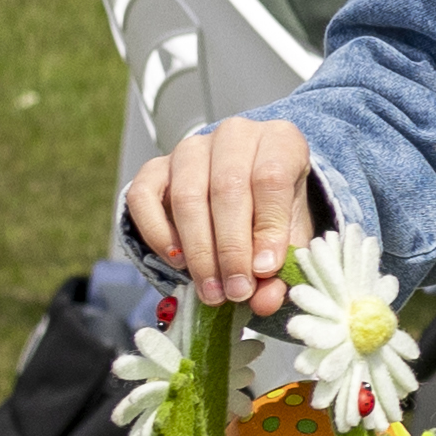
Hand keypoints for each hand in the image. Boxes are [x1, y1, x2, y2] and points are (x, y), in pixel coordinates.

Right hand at [123, 116, 320, 299]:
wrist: (247, 194)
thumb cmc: (274, 212)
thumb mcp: (291, 237)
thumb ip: (283, 268)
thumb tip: (264, 300)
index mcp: (280, 140)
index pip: (271, 177)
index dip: (267, 227)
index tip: (265, 270)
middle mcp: (235, 135)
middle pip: (227, 188)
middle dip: (230, 249)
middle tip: (235, 292)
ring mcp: (191, 148)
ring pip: (187, 195)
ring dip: (198, 251)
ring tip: (211, 290)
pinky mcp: (156, 167)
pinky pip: (144, 197)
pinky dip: (158, 233)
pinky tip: (177, 261)